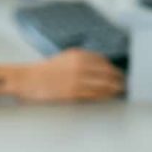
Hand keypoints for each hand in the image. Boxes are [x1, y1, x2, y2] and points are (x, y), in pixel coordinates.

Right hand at [0, 49, 124, 101]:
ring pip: (103, 84)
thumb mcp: (63, 59)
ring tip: (120, 91)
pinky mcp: (73, 92)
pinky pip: (94, 94)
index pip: (102, 60)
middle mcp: (79, 65)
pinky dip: (104, 95)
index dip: (112, 68)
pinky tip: (109, 97)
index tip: (117, 72)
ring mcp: (77, 80)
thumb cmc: (42, 71)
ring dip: (114, 88)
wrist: (27, 80)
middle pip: (107, 72)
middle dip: (118, 78)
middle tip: (125, 83)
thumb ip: (80, 61)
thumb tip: (98, 68)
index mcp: (77, 55)